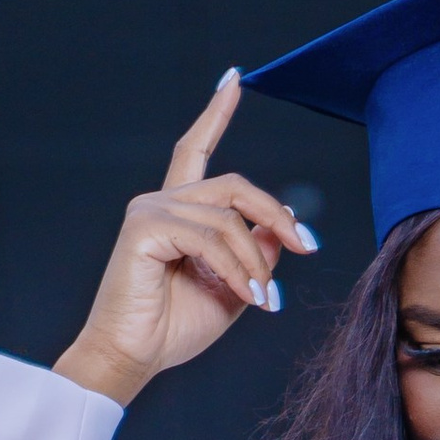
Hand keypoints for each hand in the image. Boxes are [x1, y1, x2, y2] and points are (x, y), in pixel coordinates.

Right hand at [54, 75, 319, 404]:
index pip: (195, 149)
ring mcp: (150, 210)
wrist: (132, 359)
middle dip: (275, 215)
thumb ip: (256, 253)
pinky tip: (249, 297)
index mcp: (177, 211)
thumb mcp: (233, 288)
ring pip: (228, 219)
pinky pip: (209, 239)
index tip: (234, 80)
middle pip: (234, 187)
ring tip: (265, 299)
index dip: (215, 114)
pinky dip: (235, 268)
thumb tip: (286, 222)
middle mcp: (161, 202)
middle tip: (307, 247)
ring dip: (256, 261)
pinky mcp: (144, 228)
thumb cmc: (173, 329)